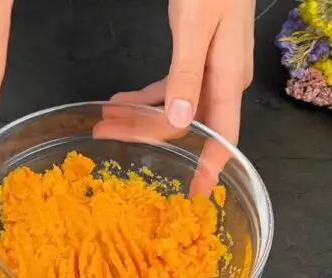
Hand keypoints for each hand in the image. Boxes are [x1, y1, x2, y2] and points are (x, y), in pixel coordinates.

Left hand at [106, 0, 254, 194]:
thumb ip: (187, 75)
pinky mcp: (198, 56)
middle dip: (147, 135)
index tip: (196, 195)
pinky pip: (172, 87)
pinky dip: (146, 95)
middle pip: (187, 122)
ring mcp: (211, 69)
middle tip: (106, 137)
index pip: (221, 135)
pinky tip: (121, 98)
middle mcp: (222, 80)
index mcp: (228, 78)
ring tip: (104, 120)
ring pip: (175, 106)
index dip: (208, 167)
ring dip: (139, 115)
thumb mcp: (195, 27)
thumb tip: (181, 121)